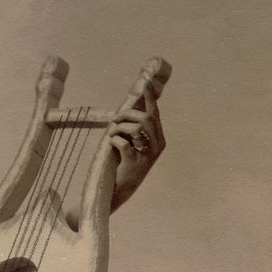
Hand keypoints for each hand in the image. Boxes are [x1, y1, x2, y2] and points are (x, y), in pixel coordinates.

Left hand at [108, 79, 165, 209]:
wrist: (120, 188)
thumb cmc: (125, 162)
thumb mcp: (133, 143)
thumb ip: (134, 128)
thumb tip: (126, 110)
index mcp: (159, 139)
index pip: (155, 115)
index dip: (149, 98)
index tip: (146, 83)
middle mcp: (157, 146)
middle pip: (145, 118)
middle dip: (127, 114)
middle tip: (114, 119)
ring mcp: (147, 156)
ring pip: (135, 128)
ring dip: (119, 128)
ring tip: (112, 136)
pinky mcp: (134, 164)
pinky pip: (123, 143)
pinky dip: (114, 141)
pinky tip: (112, 145)